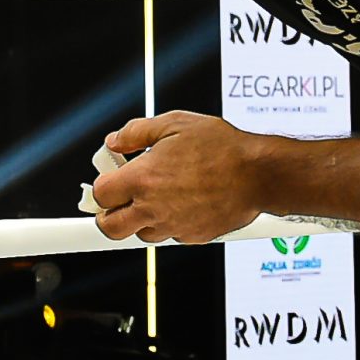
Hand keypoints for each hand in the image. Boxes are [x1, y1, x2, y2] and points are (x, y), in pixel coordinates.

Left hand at [91, 112, 265, 244]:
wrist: (259, 174)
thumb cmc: (222, 147)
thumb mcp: (175, 123)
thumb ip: (136, 132)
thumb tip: (114, 141)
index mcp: (143, 178)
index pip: (100, 195)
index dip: (102, 186)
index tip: (109, 179)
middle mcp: (153, 208)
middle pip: (110, 228)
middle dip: (108, 216)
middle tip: (118, 201)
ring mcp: (173, 226)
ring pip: (142, 233)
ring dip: (142, 219)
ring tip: (160, 195)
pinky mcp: (192, 237)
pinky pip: (171, 234)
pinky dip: (171, 222)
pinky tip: (186, 201)